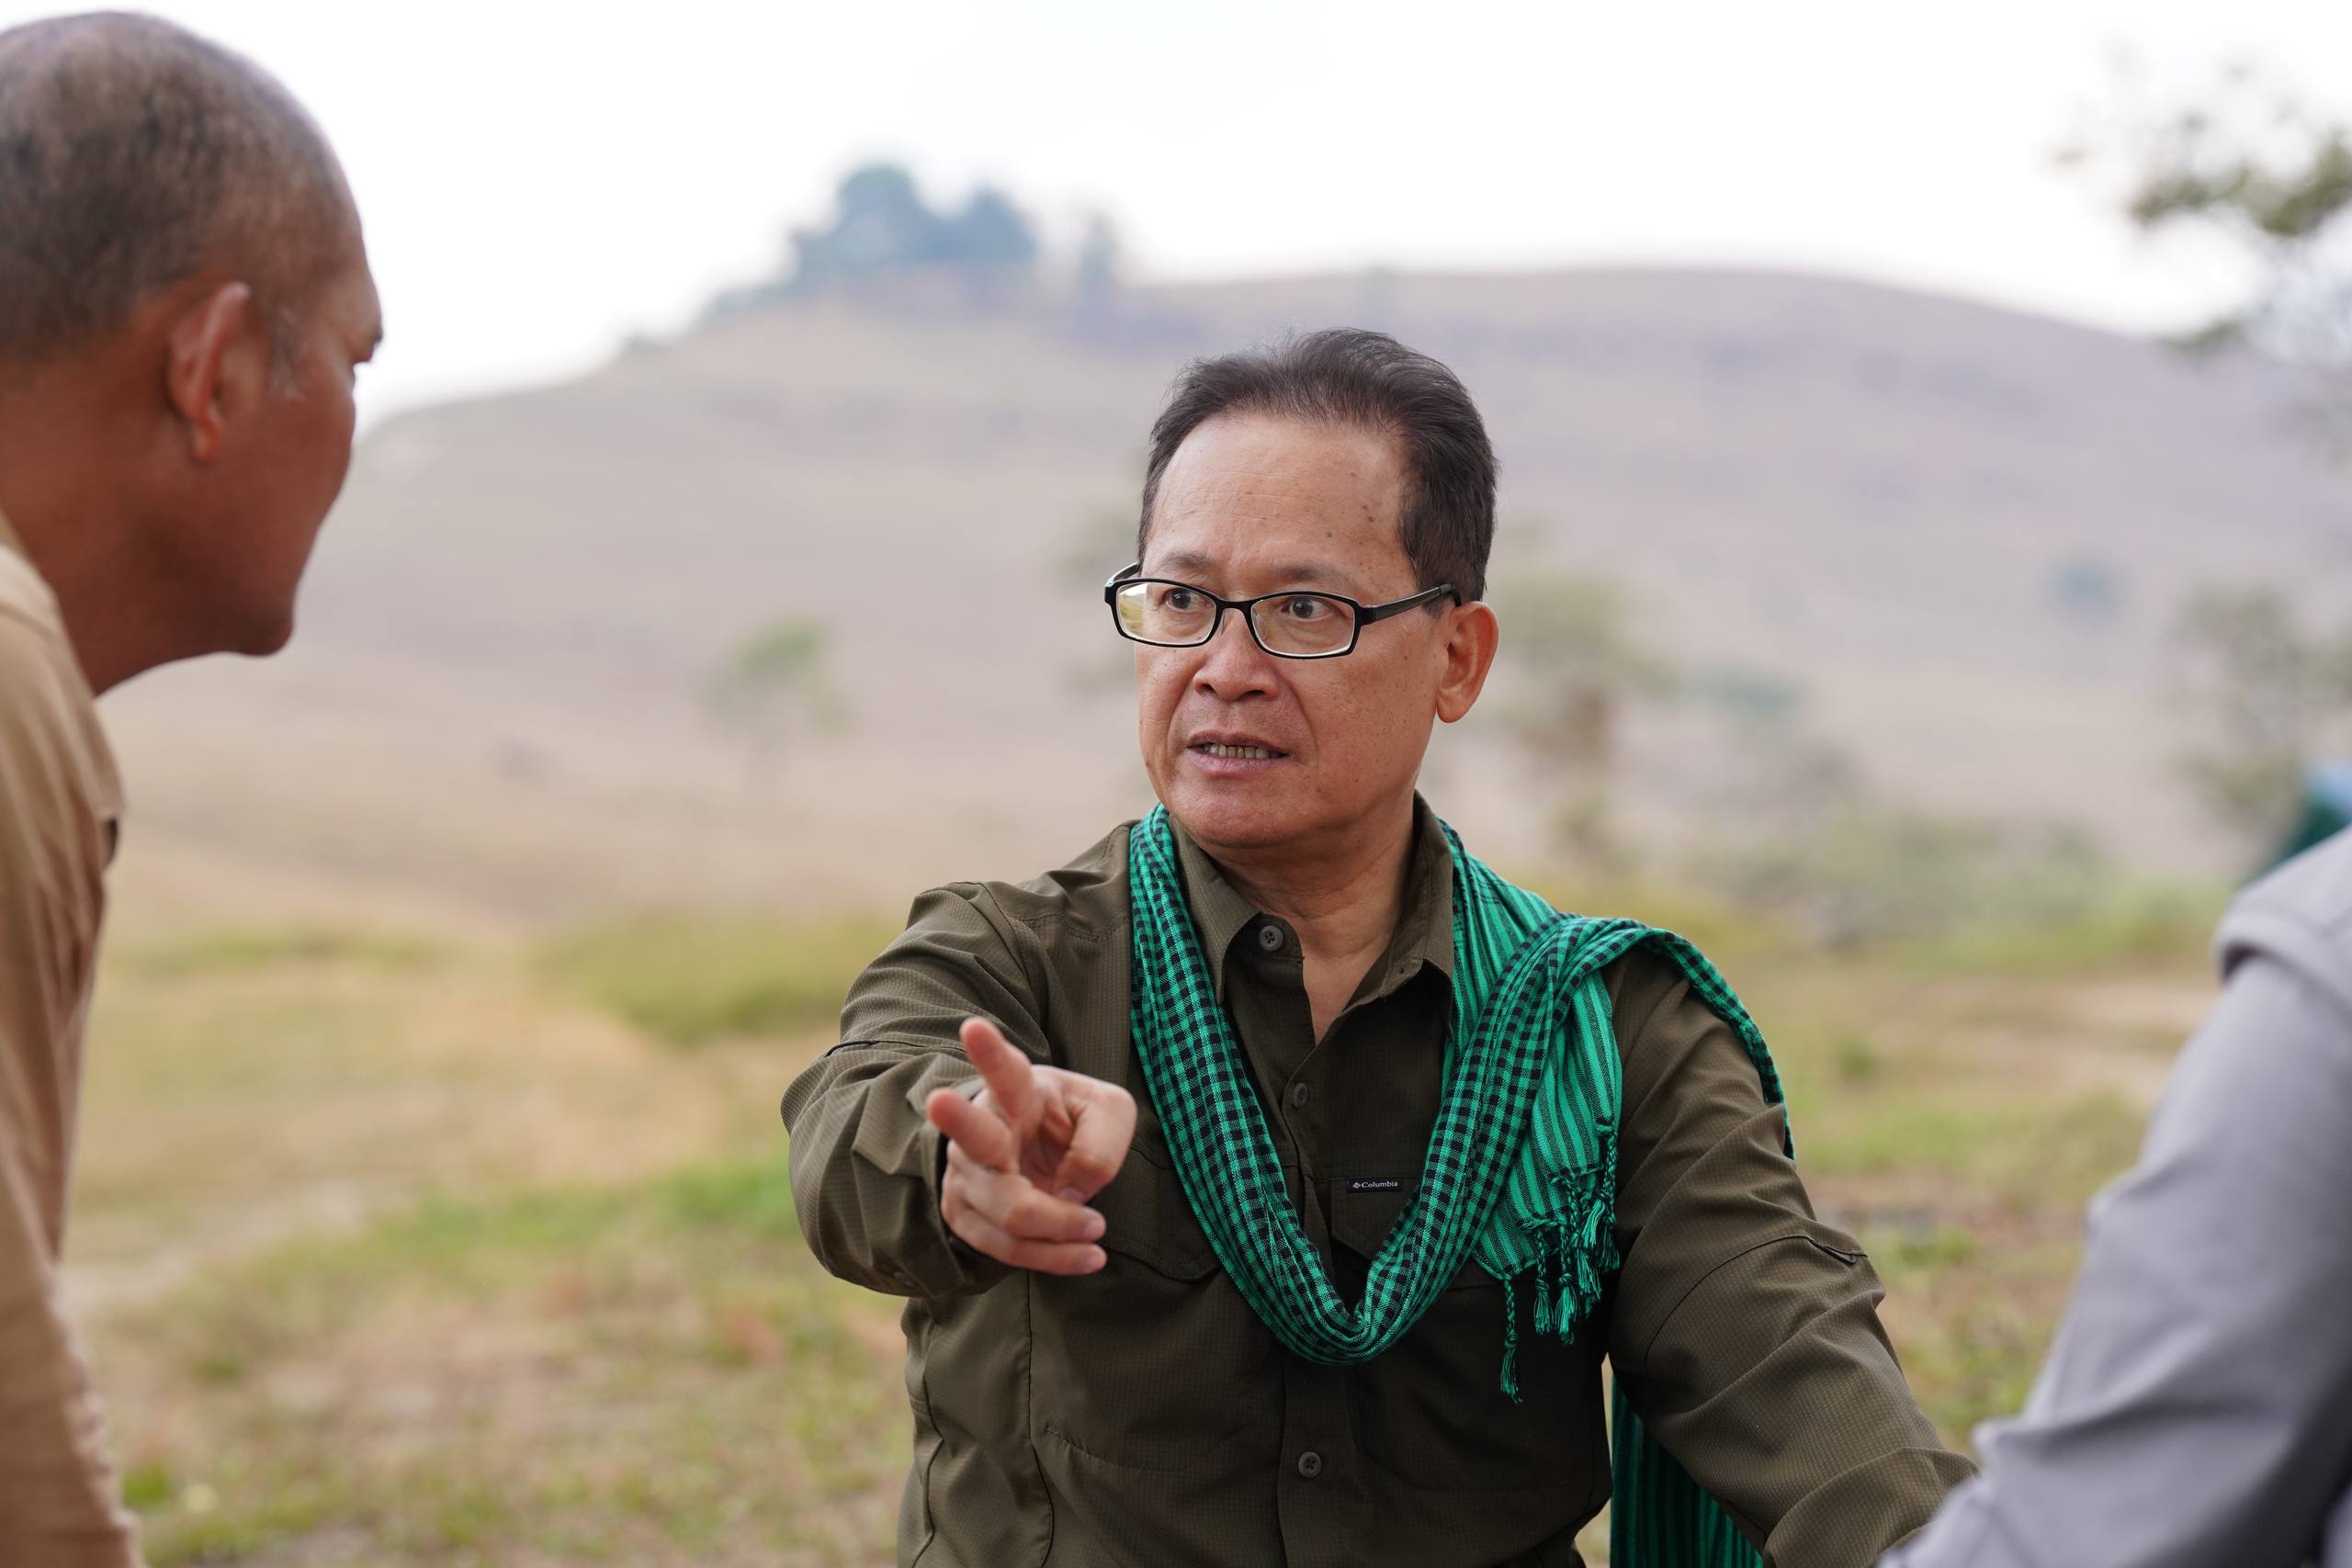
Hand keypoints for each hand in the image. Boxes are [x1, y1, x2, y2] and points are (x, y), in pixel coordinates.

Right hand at [925, 1017, 1136, 1274]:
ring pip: (1008, 1210)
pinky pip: (1007, 1247)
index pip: (1003, 1070)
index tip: (972, 1026)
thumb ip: (1100, 1145)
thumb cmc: (1072, 1122)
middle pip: (972, 1133)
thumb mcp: (1109, 1114)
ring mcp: (968, 1175)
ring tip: (1098, 1229)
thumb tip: (1071, 1194)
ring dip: (1059, 1229)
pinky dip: (1053, 1257)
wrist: (1040, 1157)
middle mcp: (983, 1129)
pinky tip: (1085, 1255)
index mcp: (1017, 1092)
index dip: (987, 1050)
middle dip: (957, 1118)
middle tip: (940, 1099)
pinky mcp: (966, 1216)